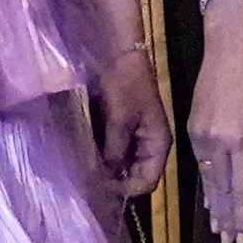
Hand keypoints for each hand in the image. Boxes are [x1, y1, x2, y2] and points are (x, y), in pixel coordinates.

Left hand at [94, 43, 172, 199]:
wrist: (119, 53)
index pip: (148, 182)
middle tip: (88, 183)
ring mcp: (135, 137)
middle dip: (114, 183)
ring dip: (106, 171)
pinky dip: (101, 158)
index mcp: (158, 143)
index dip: (126, 189)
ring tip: (84, 172)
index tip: (100, 187)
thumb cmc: (125, 84)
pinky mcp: (121, 130)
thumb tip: (103, 180)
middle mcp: (149, 145)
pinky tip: (85, 157)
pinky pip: (113, 152)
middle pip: (135, 176)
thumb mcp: (120, 119)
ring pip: (123, 166)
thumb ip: (115, 151)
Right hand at [187, 17, 242, 242]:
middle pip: (221, 191)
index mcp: (241, 142)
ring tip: (218, 228)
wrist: (230, 47)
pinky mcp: (191, 129)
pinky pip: (200, 166)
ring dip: (214, 206)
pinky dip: (207, 185)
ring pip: (208, 181)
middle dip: (226, 219)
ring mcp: (199, 137)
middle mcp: (216, 144)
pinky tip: (211, 197)